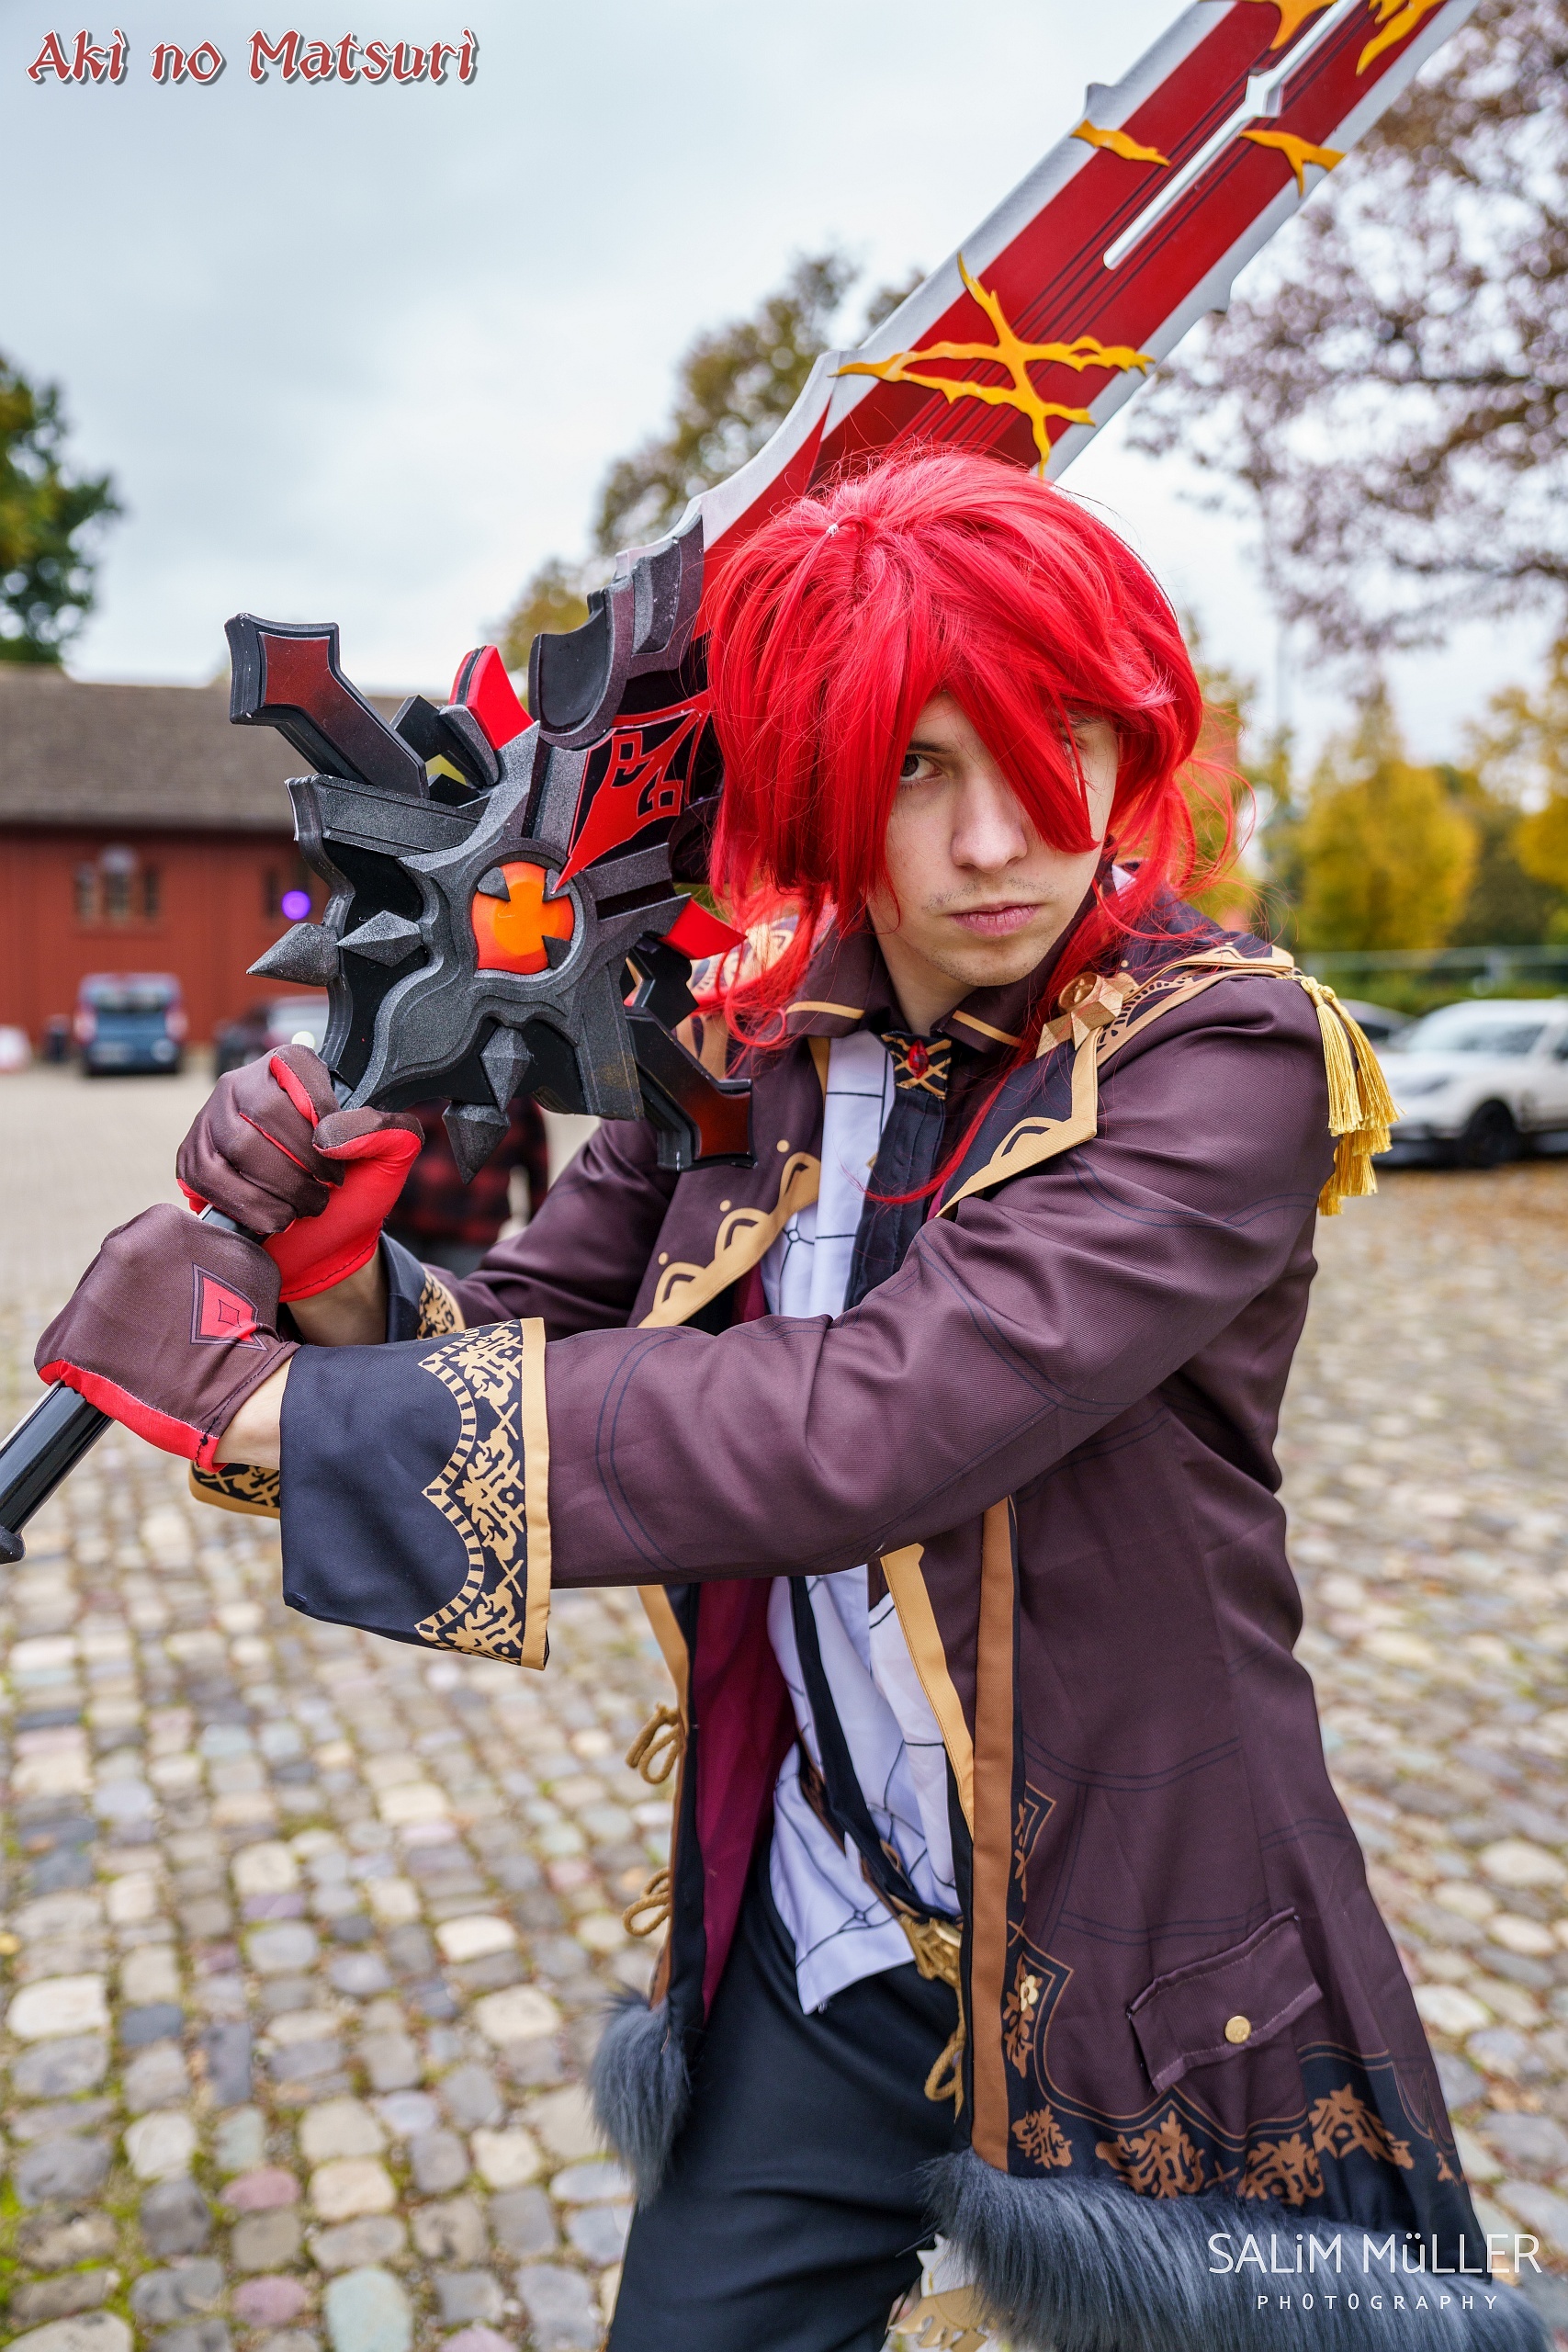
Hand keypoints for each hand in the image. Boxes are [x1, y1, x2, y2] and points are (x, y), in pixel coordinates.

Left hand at [37, 1205, 297, 1469]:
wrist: (237, 1381)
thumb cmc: (248, 1324)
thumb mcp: (241, 1257)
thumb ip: (210, 1241)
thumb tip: (200, 1243)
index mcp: (161, 1222)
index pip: (139, 1242)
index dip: (152, 1274)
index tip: (165, 1298)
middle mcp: (119, 1248)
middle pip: (107, 1272)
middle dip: (125, 1300)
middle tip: (153, 1328)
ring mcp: (93, 1293)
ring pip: (85, 1308)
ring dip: (105, 1329)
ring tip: (136, 1355)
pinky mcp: (73, 1338)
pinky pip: (60, 1348)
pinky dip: (77, 1362)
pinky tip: (104, 1372)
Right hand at [177, 1046, 422, 1301]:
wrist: (323, 1238)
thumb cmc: (355, 1189)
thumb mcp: (391, 1156)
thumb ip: (390, 1131)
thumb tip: (331, 1134)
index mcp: (293, 1066)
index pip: (299, 1068)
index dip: (323, 1115)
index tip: (338, 1160)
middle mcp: (244, 1083)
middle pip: (263, 1111)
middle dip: (301, 1162)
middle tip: (323, 1191)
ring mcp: (211, 1119)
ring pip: (235, 1145)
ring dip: (277, 1187)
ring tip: (304, 1208)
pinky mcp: (192, 1157)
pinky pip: (209, 1177)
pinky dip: (248, 1205)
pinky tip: (276, 1218)